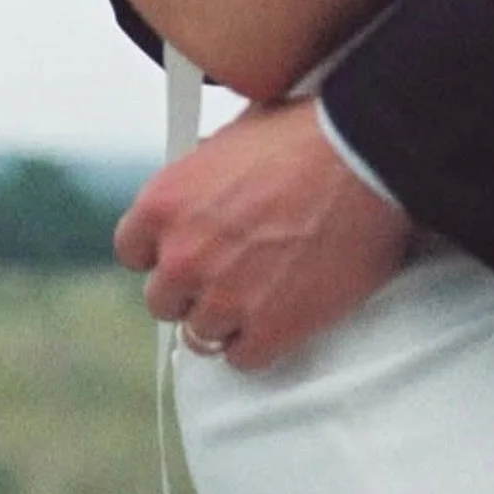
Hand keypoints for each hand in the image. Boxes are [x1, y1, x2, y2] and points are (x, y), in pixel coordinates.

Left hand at [114, 97, 413, 371]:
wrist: (363, 158)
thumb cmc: (304, 136)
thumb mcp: (232, 139)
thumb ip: (202, 177)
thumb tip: (202, 192)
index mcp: (164, 202)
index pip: (131, 250)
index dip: (159, 251)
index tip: (180, 251)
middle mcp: (183, 255)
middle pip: (162, 300)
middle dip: (191, 288)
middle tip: (227, 271)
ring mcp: (223, 297)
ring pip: (200, 334)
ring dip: (226, 316)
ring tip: (260, 291)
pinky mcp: (268, 329)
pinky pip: (243, 357)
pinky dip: (258, 342)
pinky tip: (279, 314)